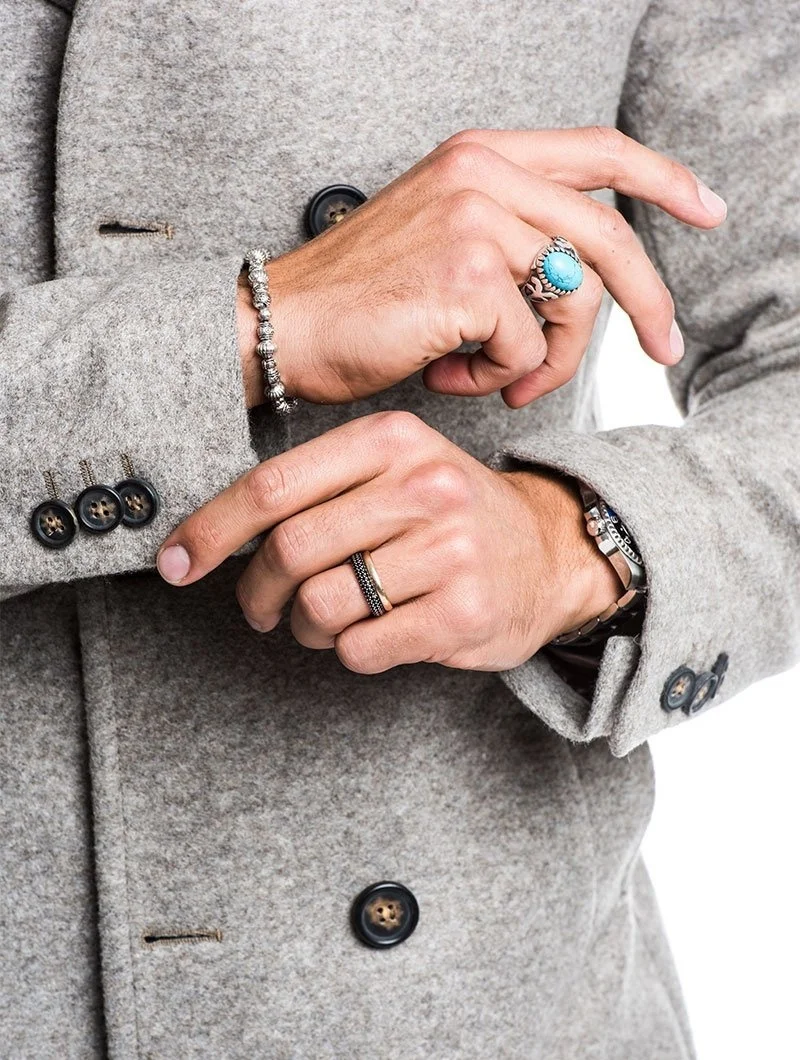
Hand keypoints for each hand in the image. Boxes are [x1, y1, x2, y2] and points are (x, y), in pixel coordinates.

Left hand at [156, 412, 619, 671]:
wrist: (548, 550)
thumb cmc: (451, 512)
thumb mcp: (396, 468)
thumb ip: (319, 488)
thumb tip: (216, 533)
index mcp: (392, 440)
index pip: (273, 486)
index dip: (210, 530)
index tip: (175, 562)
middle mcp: (424, 487)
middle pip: (289, 550)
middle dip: (258, 592)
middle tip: (263, 608)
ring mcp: (450, 551)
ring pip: (320, 605)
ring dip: (306, 626)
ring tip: (328, 620)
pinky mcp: (463, 613)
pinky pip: (361, 648)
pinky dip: (349, 651)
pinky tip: (375, 633)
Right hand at [239, 126, 726, 408]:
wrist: (280, 324)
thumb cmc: (358, 299)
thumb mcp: (442, 241)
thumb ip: (513, 241)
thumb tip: (578, 294)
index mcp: (479, 156)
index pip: (597, 151)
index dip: (662, 178)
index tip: (704, 208)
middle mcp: (483, 174)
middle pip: (608, 238)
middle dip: (649, 302)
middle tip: (665, 349)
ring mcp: (477, 221)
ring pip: (572, 302)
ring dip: (547, 358)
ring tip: (498, 377)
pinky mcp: (468, 278)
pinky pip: (527, 344)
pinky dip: (500, 376)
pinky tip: (452, 374)